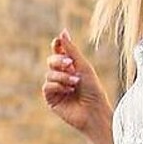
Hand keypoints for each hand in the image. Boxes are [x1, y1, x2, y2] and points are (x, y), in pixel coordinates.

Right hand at [42, 29, 109, 143]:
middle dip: (59, 61)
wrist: (95, 112)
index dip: (57, 46)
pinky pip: (47, 86)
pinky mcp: (52, 100)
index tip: (58, 42)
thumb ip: (71, 50)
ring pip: (49, 74)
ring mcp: (56, 88)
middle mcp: (62, 77)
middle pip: (51, 61)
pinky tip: (69, 91)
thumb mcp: (83, 67)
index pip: (59, 52)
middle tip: (71, 64)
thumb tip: (62, 31)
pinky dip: (57, 86)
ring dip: (62, 76)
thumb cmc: (93, 90)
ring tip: (75, 83)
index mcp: (71, 68)